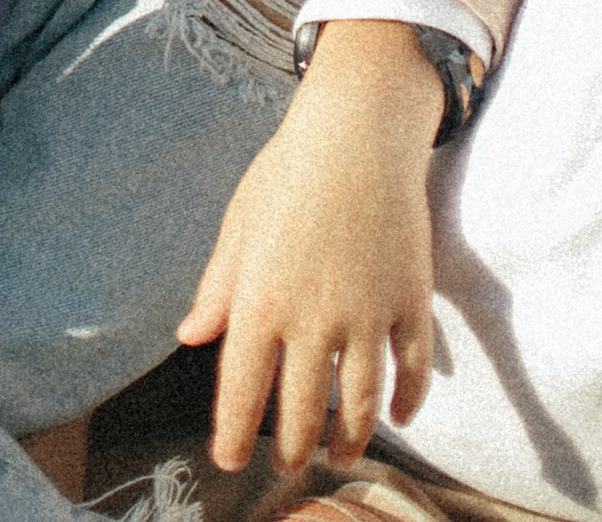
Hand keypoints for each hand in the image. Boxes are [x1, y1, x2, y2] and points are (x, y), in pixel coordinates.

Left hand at [179, 18, 444, 475]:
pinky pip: (411, 369)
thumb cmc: (287, 173)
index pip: (243, 389)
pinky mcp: (410, 302)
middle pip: (303, 409)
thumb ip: (217, 288)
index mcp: (262, 299)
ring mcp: (368, 314)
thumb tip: (190, 336)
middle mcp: (314, 318)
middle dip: (293, 449)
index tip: (228, 461)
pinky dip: (407, 401)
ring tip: (339, 457)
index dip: (234, 434)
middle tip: (287, 468)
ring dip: (349, 439)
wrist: (357, 132)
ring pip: (360, 403)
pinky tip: (399, 417)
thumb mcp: (239, 225)